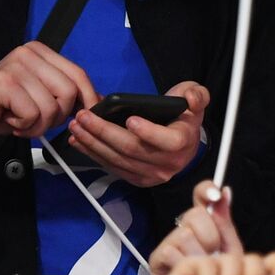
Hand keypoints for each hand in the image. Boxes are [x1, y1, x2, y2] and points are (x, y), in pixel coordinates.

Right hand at [0, 42, 99, 146]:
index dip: (88, 98)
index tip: (85, 115)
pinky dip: (25, 126)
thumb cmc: (3, 109)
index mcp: (40, 52)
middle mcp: (28, 53)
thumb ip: (67, 94)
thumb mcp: (41, 98)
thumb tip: (98, 100)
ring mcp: (15, 66)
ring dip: (39, 124)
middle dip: (58, 116)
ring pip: (52, 106)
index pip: (78, 74)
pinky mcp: (4, 83)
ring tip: (21, 120)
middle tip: (37, 120)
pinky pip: (34, 114)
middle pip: (70, 91)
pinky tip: (10, 119)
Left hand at [68, 82, 208, 187]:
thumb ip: (197, 95)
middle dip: (104, 131)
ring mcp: (150, 174)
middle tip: (84, 116)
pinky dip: (93, 154)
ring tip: (76, 126)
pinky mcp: (136, 179)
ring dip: (92, 142)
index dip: (148, 131)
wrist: (184, 145)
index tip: (130, 119)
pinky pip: (111, 167)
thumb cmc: (184, 119)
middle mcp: (167, 163)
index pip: (167, 140)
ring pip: (117, 159)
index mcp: (182, 142)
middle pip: (132, 149)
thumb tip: (189, 99)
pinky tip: (80, 141)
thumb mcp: (196, 100)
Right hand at [150, 180, 242, 274]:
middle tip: (214, 255)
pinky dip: (186, 267)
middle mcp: (187, 231)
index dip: (206, 190)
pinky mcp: (158, 259)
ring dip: (200, 256)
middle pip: (196, 213)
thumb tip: (225, 192)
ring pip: (185, 232)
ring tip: (204, 273)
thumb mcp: (233, 256)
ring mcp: (171, 244)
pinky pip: (171, 250)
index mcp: (207, 228)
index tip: (215, 194)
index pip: (202, 197)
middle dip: (211, 236)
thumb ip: (227, 225)